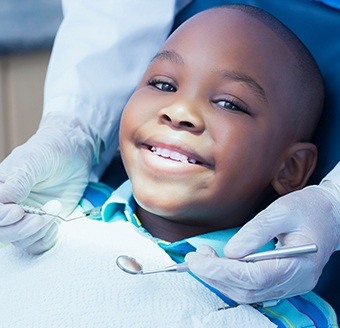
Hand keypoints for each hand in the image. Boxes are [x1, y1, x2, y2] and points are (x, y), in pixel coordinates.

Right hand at [0, 112, 96, 252]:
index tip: (19, 211)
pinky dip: (46, 239)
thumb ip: (20, 180)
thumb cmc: (51, 150)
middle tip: (42, 216)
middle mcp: (9, 206)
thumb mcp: (34, 160)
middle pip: (2, 232)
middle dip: (22, 229)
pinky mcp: (43, 224)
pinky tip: (55, 224)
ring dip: (38, 232)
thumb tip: (5, 200)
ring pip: (20, 241)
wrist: (75, 153)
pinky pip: (38, 244)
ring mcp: (26, 217)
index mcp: (0, 189)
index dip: (2, 217)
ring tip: (54, 210)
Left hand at [185, 184, 339, 303]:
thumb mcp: (282, 211)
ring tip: (202, 258)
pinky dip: (230, 279)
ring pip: (247, 294)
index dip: (221, 270)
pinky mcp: (281, 281)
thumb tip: (230, 251)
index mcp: (299, 265)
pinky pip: (252, 289)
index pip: (253, 278)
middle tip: (195, 257)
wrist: (328, 215)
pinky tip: (217, 265)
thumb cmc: (307, 210)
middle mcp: (295, 282)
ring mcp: (289, 285)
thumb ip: (256, 231)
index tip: (198, 259)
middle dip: (215, 275)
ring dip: (220, 279)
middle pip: (248, 290)